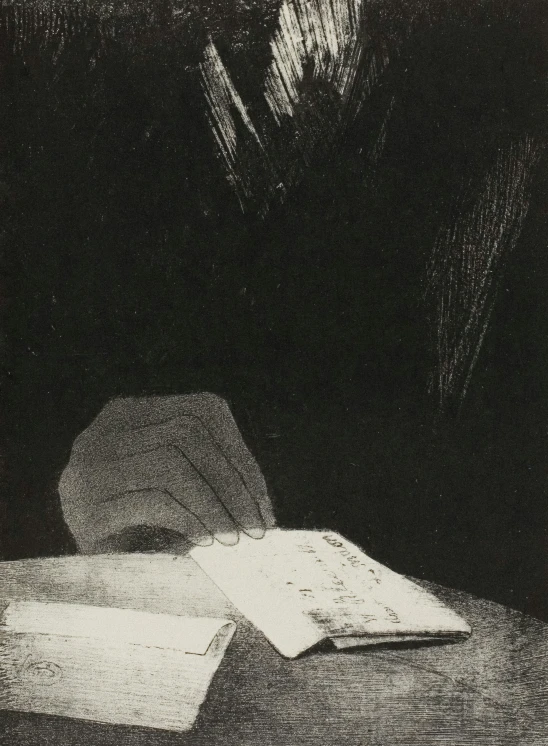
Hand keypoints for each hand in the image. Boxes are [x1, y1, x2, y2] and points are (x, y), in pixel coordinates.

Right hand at [59, 393, 274, 552]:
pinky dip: (189, 520)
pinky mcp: (86, 509)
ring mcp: (87, 469)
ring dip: (214, 505)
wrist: (96, 576)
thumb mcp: (183, 488)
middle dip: (233, 483)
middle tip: (256, 526)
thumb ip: (213, 473)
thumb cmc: (147, 528)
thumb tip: (262, 502)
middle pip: (188, 434)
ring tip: (233, 538)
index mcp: (129, 415)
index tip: (262, 500)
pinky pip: (152, 500)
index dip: (240, 452)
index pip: (201, 410)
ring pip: (171, 462)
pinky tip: (203, 542)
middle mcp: (102, 433)